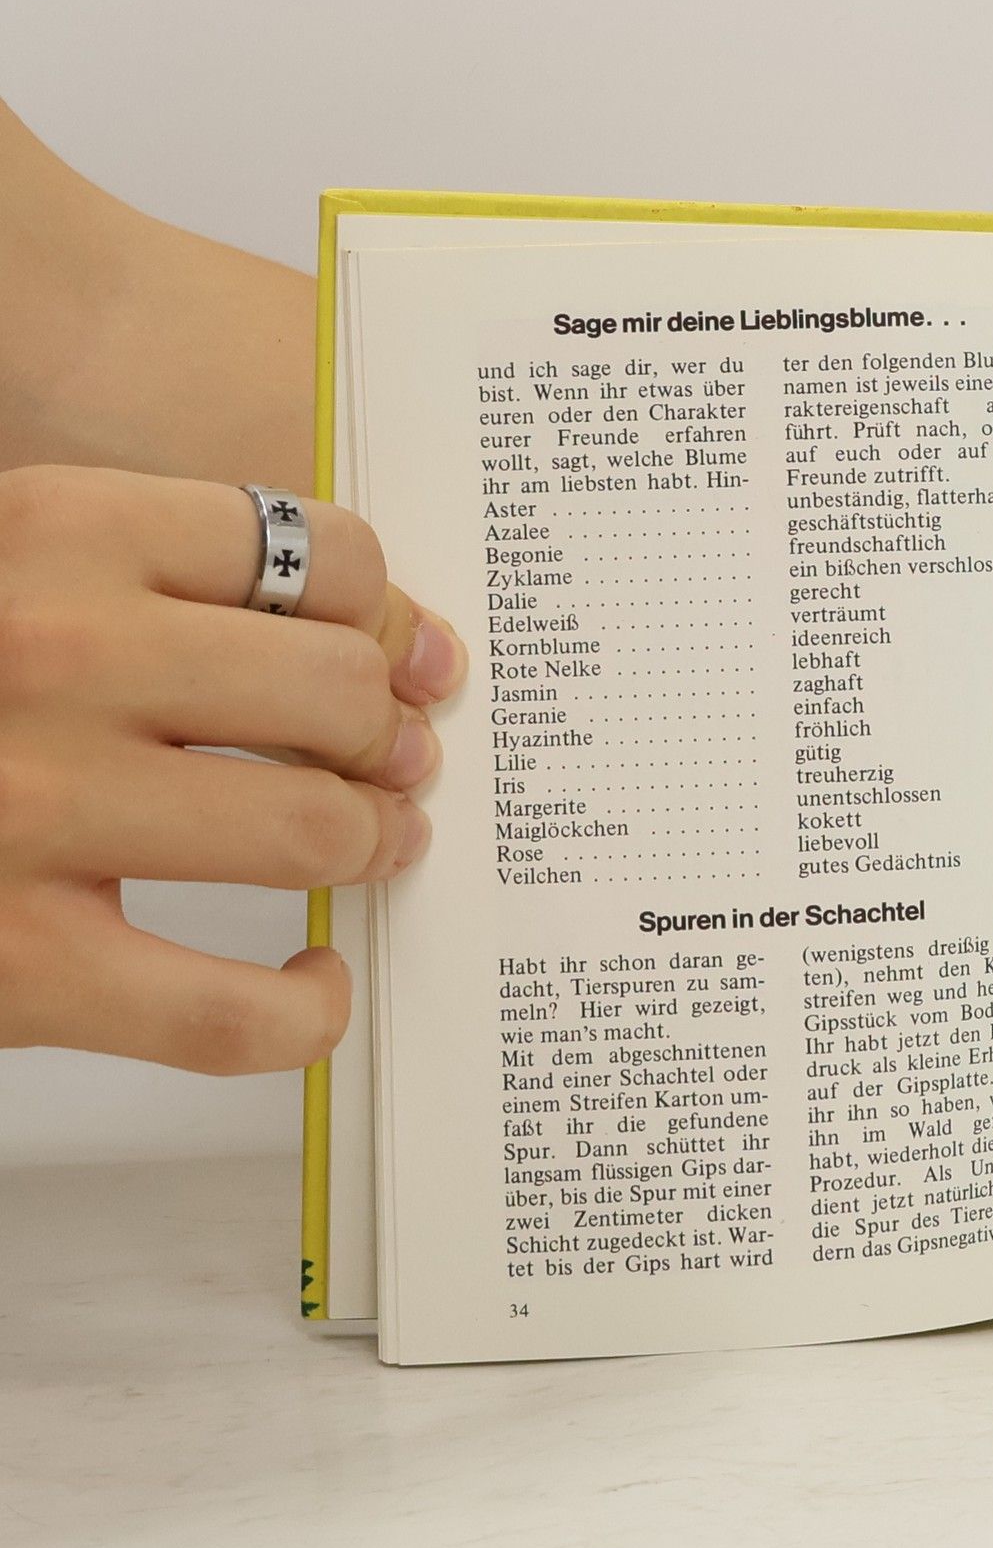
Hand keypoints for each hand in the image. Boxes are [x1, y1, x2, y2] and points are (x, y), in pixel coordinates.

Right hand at [0, 466, 465, 1071]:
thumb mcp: (17, 569)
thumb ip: (167, 580)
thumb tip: (392, 642)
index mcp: (53, 531)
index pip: (318, 553)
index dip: (385, 614)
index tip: (400, 655)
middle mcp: (51, 656)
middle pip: (338, 693)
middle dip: (389, 735)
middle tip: (392, 763)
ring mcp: (32, 815)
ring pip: (314, 833)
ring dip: (372, 845)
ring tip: (366, 848)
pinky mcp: (17, 968)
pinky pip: (235, 1015)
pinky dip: (306, 1011)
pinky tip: (308, 982)